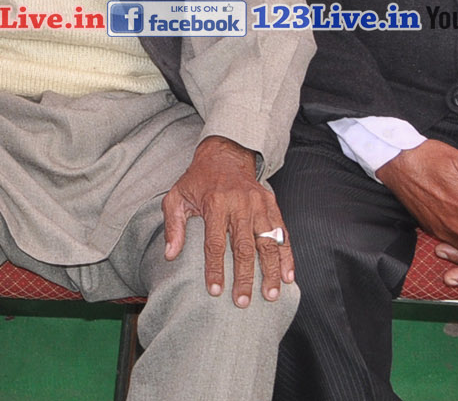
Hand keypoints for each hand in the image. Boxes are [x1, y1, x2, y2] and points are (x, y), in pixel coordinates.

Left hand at [162, 136, 291, 305]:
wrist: (224, 155)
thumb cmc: (197, 181)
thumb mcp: (177, 197)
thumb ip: (173, 225)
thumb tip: (170, 255)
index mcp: (215, 203)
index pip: (215, 242)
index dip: (215, 268)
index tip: (215, 291)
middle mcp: (240, 204)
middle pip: (244, 247)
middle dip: (244, 278)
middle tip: (242, 302)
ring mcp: (259, 204)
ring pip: (267, 243)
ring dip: (270, 272)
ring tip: (270, 295)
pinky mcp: (272, 205)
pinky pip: (282, 234)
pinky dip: (286, 256)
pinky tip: (288, 277)